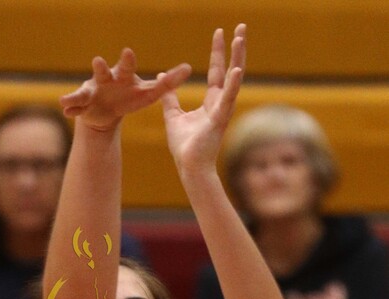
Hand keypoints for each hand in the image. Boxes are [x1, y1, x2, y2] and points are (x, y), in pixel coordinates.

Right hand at [60, 48, 190, 131]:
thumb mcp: (149, 94)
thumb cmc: (130, 98)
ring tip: (69, 97)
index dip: (127, 61)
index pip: (128, 67)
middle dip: (101, 69)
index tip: (128, 52)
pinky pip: (76, 105)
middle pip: (105, 73)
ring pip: (86, 88)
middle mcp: (106, 79)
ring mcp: (92, 91)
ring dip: (78, 92)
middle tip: (98, 62)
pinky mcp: (82, 104)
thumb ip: (167, 83)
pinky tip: (65, 108)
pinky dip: (71, 106)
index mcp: (123, 76)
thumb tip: (189, 68)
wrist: (105, 112)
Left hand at [161, 24, 245, 171]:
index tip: (220, 33)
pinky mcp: (219, 120)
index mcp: (211, 102)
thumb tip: (162, 79)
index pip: (216, 71)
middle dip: (235, 48)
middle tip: (241, 27)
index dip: (218, 52)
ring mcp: (222, 111)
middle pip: (230, 70)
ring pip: (233, 80)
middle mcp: (220, 104)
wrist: (188, 167)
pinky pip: (227, 100)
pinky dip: (232, 85)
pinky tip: (236, 69)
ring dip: (238, 58)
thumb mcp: (173, 116)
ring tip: (240, 38)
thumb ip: (170, 98)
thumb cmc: (184, 146)